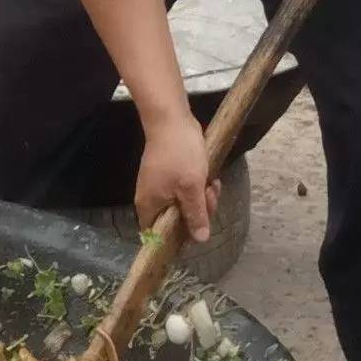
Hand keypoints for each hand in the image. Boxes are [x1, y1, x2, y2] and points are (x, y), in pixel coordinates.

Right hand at [135, 114, 218, 244]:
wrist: (172, 120)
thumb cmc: (179, 155)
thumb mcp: (192, 188)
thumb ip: (196, 215)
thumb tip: (200, 240)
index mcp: (149, 206)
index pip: (156, 235)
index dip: (176, 238)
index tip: (196, 231)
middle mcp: (151, 199)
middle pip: (175, 219)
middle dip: (197, 212)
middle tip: (208, 196)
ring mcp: (161, 186)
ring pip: (184, 204)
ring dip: (202, 198)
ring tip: (212, 184)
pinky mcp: (171, 175)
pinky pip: (186, 190)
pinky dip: (199, 187)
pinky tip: (210, 178)